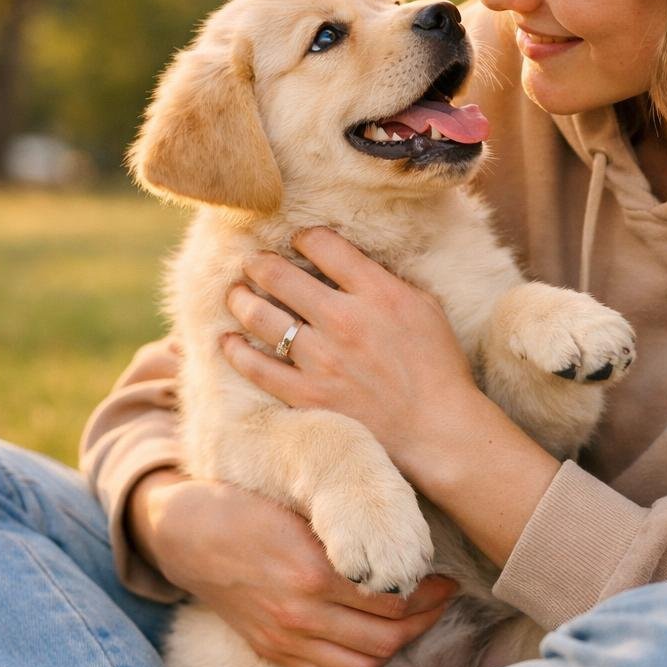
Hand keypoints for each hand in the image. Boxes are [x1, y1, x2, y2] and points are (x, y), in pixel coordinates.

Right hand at [127, 469, 457, 666]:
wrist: (186, 535)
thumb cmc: (245, 506)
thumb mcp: (299, 506)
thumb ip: (345, 531)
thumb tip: (400, 541)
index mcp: (312, 572)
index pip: (393, 598)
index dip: (428, 591)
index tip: (444, 577)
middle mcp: (300, 614)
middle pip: (386, 638)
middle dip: (424, 620)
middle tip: (440, 598)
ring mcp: (285, 639)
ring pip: (363, 663)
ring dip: (397, 646)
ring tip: (413, 620)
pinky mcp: (272, 650)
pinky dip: (360, 663)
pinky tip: (373, 640)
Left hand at [221, 226, 482, 481]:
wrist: (436, 429)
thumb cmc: (438, 367)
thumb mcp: (424, 307)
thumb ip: (385, 281)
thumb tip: (349, 263)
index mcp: (376, 292)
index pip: (323, 244)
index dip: (304, 237)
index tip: (299, 242)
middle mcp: (343, 320)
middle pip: (279, 274)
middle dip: (259, 262)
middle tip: (254, 262)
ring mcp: (321, 359)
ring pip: (259, 316)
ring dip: (241, 298)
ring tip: (237, 293)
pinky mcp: (307, 395)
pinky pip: (257, 368)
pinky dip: (236, 351)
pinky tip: (229, 341)